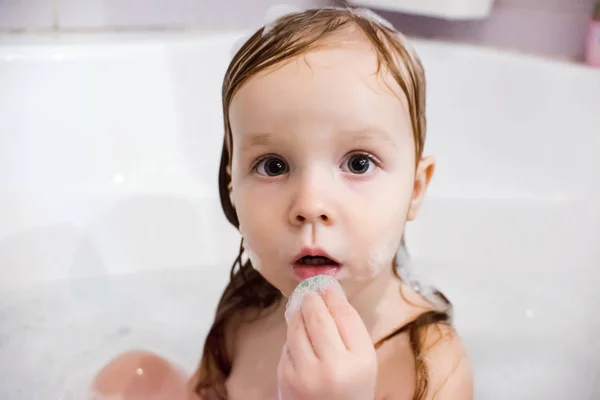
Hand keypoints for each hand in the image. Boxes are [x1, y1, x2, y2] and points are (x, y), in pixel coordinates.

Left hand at [277, 284, 376, 399]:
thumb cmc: (351, 387)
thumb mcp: (362, 360)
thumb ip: (349, 329)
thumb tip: (329, 292)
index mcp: (360, 361)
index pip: (345, 316)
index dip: (333, 296)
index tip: (327, 285)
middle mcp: (333, 367)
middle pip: (318, 319)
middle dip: (311, 300)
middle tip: (310, 292)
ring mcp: (305, 374)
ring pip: (296, 329)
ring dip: (297, 314)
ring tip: (301, 309)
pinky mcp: (285, 379)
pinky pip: (287, 346)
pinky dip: (292, 338)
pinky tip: (299, 338)